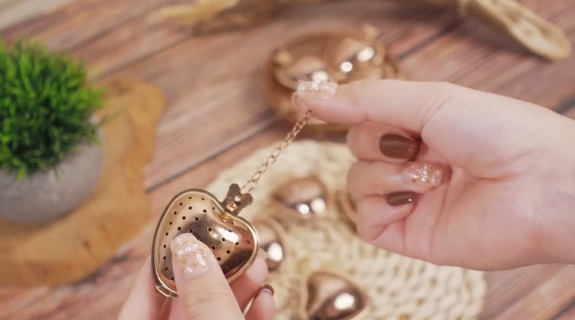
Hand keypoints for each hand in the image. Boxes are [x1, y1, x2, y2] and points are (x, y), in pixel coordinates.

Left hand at [117, 233, 274, 319]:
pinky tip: (265, 297)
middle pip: (185, 300)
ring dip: (239, 288)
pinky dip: (251, 313)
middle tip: (230, 241)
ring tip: (258, 263)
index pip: (140, 297)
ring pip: (213, 312)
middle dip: (212, 269)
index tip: (181, 232)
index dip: (160, 260)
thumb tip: (189, 247)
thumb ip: (205, 297)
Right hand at [294, 79, 574, 270]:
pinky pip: (365, 221)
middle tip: (415, 144)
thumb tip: (305, 96)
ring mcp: (410, 200)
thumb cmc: (496, 132)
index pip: (364, 118)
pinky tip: (413, 200)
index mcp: (420, 128)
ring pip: (356, 185)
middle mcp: (412, 162)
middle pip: (356, 150)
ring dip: (386, 174)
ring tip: (431, 175)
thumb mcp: (427, 100)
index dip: (353, 113)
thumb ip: (365, 100)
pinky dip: (381, 206)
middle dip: (378, 143)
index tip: (320, 105)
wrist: (539, 184)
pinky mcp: (410, 235)